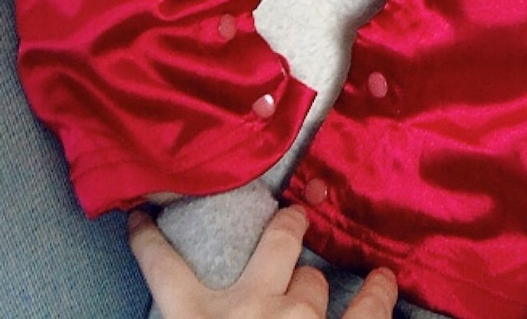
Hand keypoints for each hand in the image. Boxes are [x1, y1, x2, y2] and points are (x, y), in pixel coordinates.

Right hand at [127, 204, 397, 318]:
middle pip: (275, 245)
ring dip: (313, 286)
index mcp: (193, 317)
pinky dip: (378, 294)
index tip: (142, 217)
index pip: (161, 265)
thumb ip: (185, 318)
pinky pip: (367, 312)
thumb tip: (183, 311)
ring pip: (313, 281)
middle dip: (288, 227)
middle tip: (294, 219)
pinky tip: (384, 280)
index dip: (149, 239)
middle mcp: (247, 306)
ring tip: (319, 281)